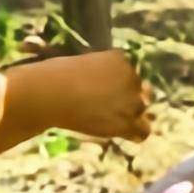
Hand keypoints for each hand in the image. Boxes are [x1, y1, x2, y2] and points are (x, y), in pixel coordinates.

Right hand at [36, 49, 150, 142]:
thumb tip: (103, 88)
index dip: (118, 83)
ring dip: (129, 115)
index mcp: (119, 59)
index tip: (102, 90)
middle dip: (125, 98)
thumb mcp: (82, 64)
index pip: (129, 73)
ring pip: (141, 110)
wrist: (51, 94)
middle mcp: (131, 77)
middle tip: (105, 106)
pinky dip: (134, 132)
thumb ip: (99, 73)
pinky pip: (142, 131)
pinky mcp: (127, 122)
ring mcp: (132, 101)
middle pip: (137, 91)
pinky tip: (124, 134)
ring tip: (109, 120)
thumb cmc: (56, 75)